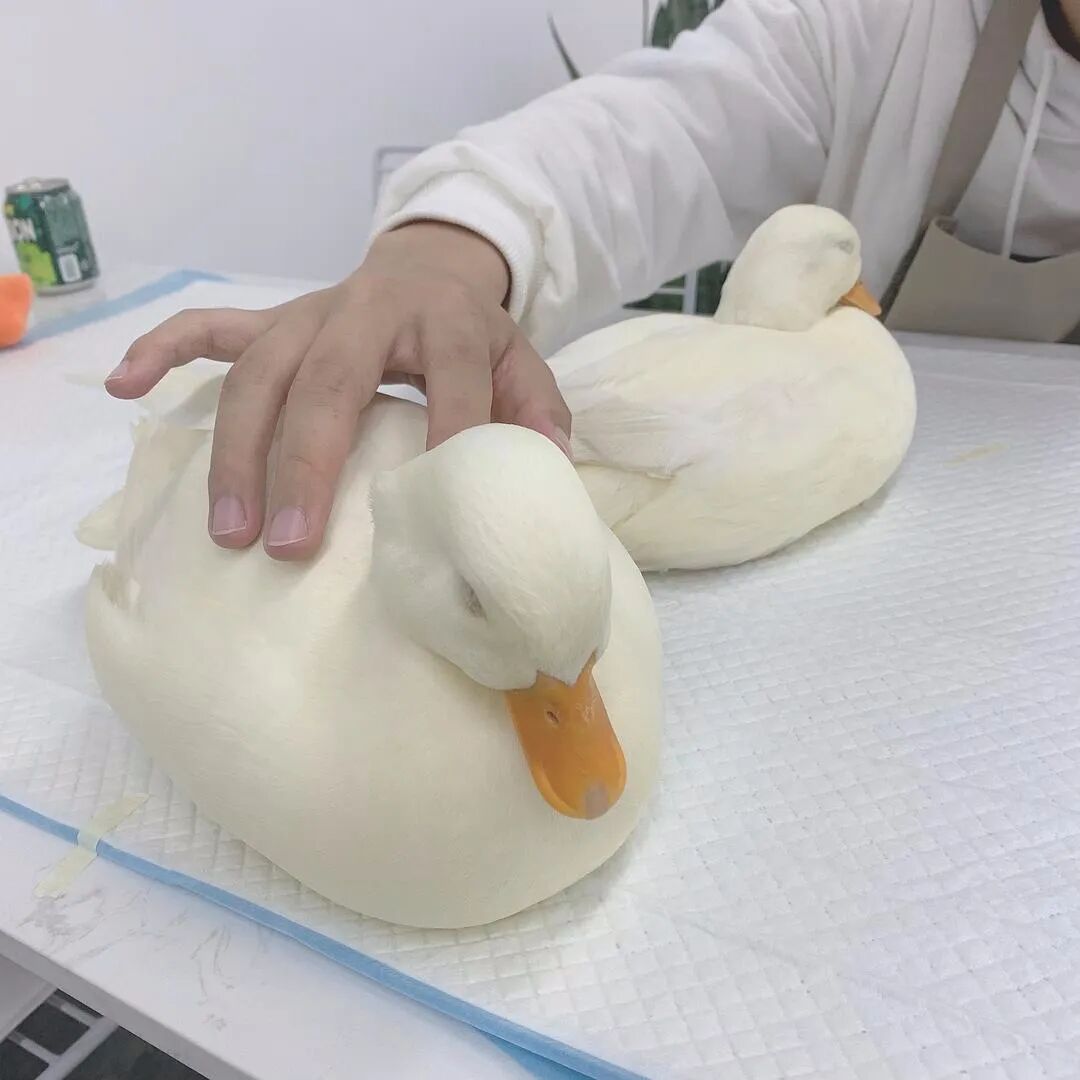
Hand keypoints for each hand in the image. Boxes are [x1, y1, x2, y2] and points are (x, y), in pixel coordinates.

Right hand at [105, 222, 570, 559]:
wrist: (430, 268)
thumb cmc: (474, 335)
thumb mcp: (522, 364)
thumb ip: (537, 413)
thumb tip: (546, 471)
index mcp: (447, 321)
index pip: (448, 378)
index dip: (446, 431)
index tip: (428, 504)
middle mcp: (368, 310)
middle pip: (326, 382)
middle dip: (305, 465)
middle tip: (290, 545)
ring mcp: (310, 312)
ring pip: (258, 372)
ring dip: (236, 450)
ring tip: (228, 529)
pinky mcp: (273, 318)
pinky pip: (209, 327)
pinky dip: (163, 351)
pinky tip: (123, 386)